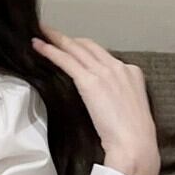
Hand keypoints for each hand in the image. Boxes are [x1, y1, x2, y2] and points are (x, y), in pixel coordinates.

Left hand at [31, 26, 159, 171]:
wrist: (135, 142)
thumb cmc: (133, 135)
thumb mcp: (130, 107)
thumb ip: (117, 96)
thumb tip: (103, 98)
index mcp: (131, 72)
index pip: (104, 55)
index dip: (85, 50)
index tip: (73, 47)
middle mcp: (118, 67)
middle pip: (88, 46)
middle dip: (69, 39)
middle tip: (51, 31)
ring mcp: (104, 72)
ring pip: (75, 49)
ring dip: (56, 39)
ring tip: (41, 33)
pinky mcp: (89, 81)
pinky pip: (66, 61)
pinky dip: (51, 51)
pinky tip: (39, 47)